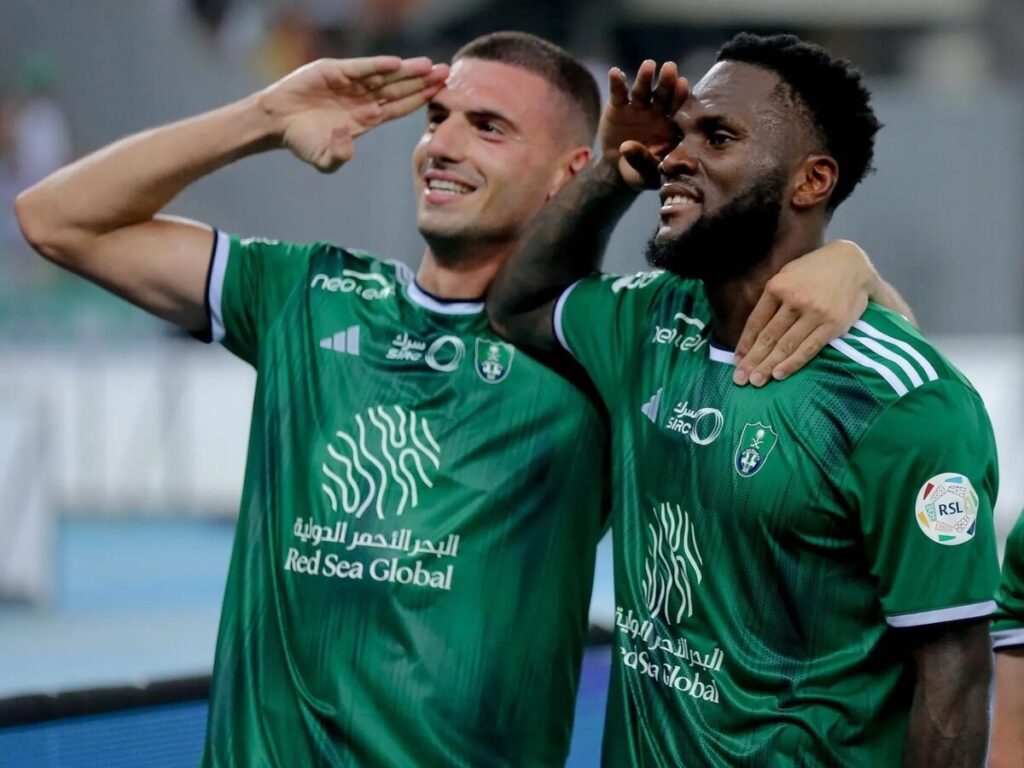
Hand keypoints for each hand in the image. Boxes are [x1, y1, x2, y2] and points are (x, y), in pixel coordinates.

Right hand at [259, 55, 447, 171]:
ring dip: (407, 71)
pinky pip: (360, 68)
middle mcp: (363, 99)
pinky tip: (397, 63)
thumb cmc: (303, 141)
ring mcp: (350, 84)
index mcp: (367, 118)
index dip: (420, 100)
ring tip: (430, 66)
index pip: (400, 108)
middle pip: (400, 89)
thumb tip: (347, 149)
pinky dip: (377, 66)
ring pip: (385, 76)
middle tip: (447, 73)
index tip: (441, 95)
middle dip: (423, 82)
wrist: (276, 123)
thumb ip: (337, 157)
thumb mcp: (323, 158)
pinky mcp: (334, 72)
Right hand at [601, 61, 688, 188]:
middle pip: (663, 94)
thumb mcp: (645, 174)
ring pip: (643, 90)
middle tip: (670, 68)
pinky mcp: (618, 106)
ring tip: (648, 66)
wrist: (619, 169)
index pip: (678, 109)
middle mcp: (656, 112)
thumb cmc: (640, 173)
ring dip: (645, 77)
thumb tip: (628, 146)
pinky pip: (618, 93)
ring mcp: (638, 107)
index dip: (680, 97)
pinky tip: (615, 73)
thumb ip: (642, 161)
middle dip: (667, 81)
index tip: (683, 85)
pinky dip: (616, 82)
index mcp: (670, 125)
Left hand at [734, 240, 875, 385]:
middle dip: (752, 360)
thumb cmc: (815, 270)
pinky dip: (792, 363)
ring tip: (755, 382)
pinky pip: (809, 348)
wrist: (853, 262)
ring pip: (786, 345)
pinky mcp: (833, 324)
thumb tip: (755, 327)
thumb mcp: (787, 273)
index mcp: (777, 286)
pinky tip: (778, 374)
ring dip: (768, 366)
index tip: (736, 360)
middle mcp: (794, 300)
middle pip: (768, 337)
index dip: (744, 344)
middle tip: (740, 379)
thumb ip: (772, 297)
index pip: (756, 322)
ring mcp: (814, 313)